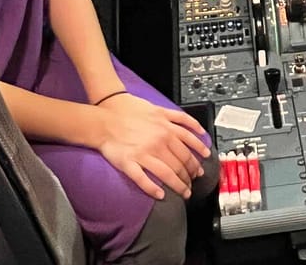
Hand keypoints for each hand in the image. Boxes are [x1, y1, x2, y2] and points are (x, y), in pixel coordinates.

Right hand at [95, 94, 210, 200]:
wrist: (105, 117)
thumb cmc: (130, 112)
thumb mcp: (159, 109)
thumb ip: (179, 119)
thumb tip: (197, 129)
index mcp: (167, 129)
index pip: (188, 150)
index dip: (197, 162)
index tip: (200, 169)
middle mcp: (158, 142)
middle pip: (181, 163)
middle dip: (190, 175)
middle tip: (193, 182)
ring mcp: (144, 153)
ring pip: (168, 174)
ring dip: (179, 185)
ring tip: (184, 192)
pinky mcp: (129, 163)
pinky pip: (143, 180)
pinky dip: (153, 189)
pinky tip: (161, 195)